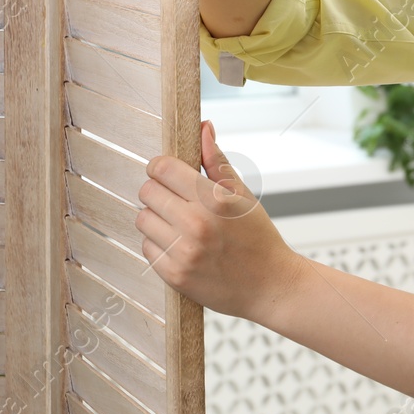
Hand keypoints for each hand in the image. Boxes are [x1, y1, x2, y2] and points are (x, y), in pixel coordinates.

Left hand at [135, 120, 301, 322]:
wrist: (271, 286)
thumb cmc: (258, 237)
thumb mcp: (243, 195)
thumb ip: (217, 161)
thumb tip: (203, 127)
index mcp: (214, 199)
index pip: (163, 168)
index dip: (161, 166)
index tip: (167, 172)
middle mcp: (196, 224)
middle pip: (147, 191)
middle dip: (157, 191)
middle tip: (175, 200)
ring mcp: (184, 252)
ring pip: (143, 219)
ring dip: (155, 219)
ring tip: (178, 224)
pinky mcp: (175, 275)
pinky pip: (146, 248)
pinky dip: (158, 245)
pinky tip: (179, 246)